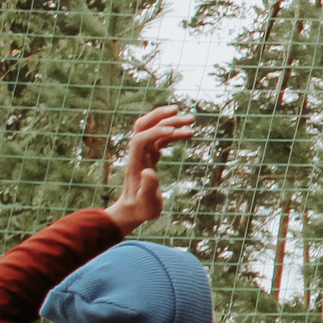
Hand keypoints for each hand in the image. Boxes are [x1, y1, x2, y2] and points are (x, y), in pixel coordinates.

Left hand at [105, 107, 193, 233]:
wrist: (132, 210)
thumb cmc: (141, 210)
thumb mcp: (146, 204)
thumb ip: (148, 189)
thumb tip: (149, 171)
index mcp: (135, 163)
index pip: (141, 139)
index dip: (155, 132)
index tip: (174, 131)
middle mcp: (137, 154)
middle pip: (143, 126)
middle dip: (159, 116)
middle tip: (180, 112)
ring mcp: (143, 154)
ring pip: (154, 130)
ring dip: (170, 122)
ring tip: (191, 122)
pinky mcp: (150, 156)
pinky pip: (160, 138)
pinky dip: (172, 133)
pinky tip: (186, 134)